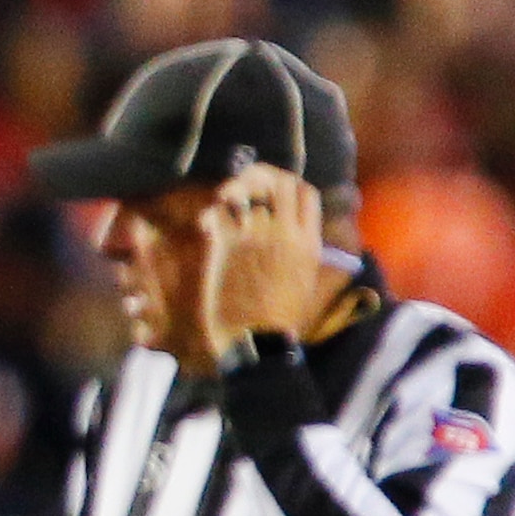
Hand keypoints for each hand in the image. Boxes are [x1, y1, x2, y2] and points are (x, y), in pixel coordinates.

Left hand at [196, 161, 328, 355]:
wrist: (257, 339)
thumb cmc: (279, 317)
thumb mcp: (303, 278)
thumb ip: (299, 249)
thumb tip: (294, 232)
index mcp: (308, 241)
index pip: (305, 192)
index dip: (288, 183)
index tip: (272, 189)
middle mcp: (284, 232)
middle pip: (278, 181)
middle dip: (259, 176)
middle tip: (242, 186)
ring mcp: (256, 235)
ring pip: (246, 191)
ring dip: (232, 190)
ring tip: (223, 201)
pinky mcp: (227, 245)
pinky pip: (219, 212)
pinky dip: (211, 211)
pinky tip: (207, 223)